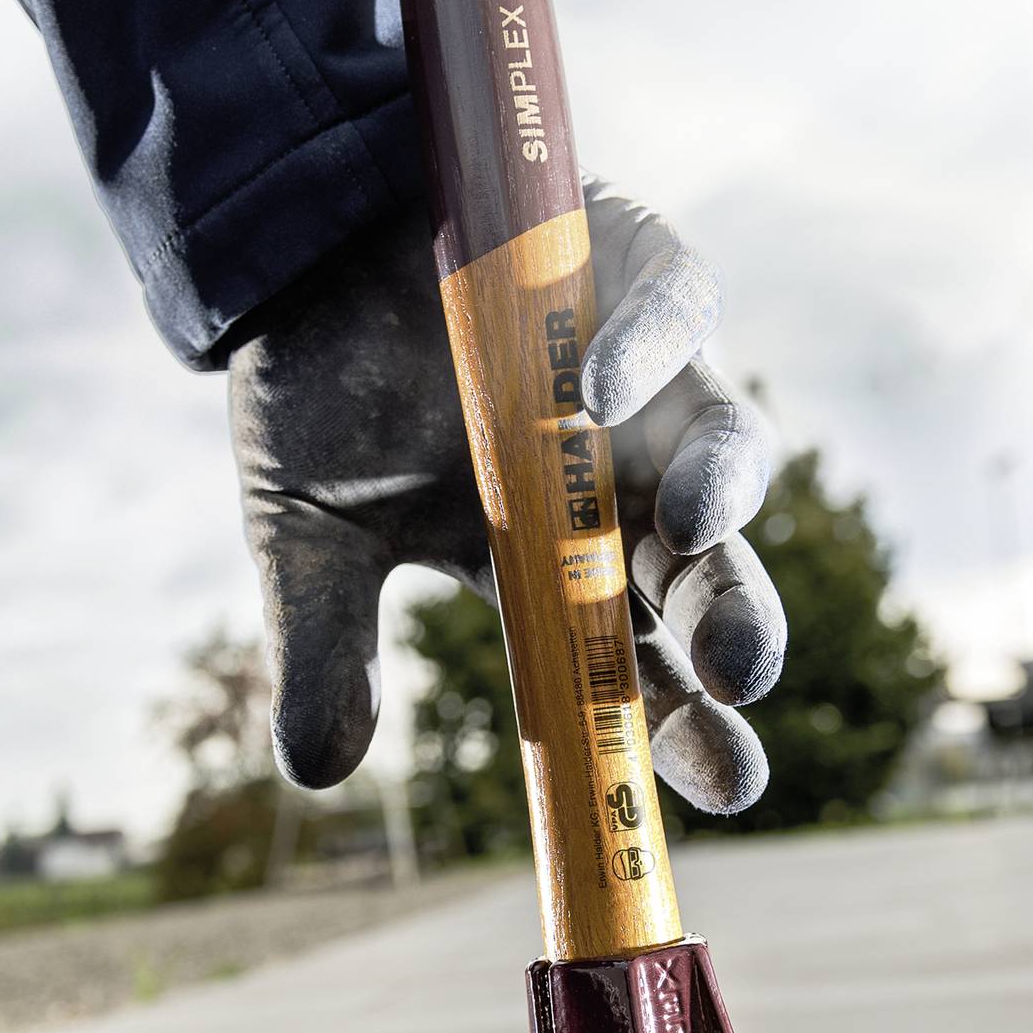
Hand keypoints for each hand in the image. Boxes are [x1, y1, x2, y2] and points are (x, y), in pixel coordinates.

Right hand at [228, 182, 784, 813]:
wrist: (294, 248)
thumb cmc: (317, 398)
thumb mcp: (307, 540)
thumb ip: (323, 647)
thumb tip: (316, 772)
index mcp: (564, 566)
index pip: (648, 664)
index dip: (693, 724)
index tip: (732, 783)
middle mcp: (625, 482)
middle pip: (708, 570)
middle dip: (735, 623)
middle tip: (738, 675)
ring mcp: (643, 377)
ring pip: (726, 442)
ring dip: (724, 491)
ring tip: (695, 527)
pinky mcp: (636, 266)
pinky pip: (675, 308)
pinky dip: (646, 343)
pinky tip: (592, 390)